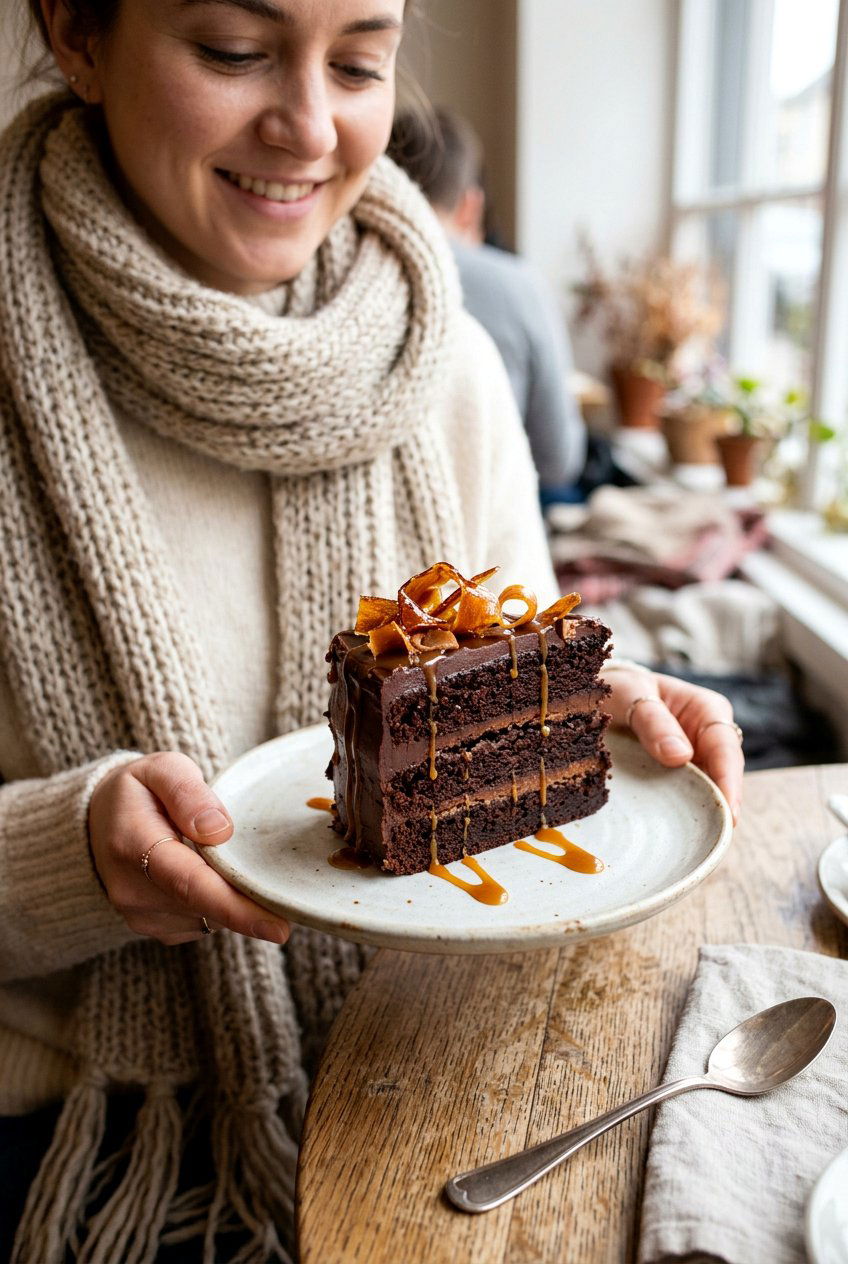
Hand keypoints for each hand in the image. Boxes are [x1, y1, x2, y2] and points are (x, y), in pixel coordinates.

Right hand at [88, 752, 290, 945]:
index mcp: (133, 845)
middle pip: (207, 906)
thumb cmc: (138, 791)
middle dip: (251, 901)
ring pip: (210, 918)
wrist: (96, 824)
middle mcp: (132, 890)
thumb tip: (219, 830)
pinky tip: (212, 875)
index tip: (278, 927)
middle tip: (285, 889)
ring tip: (226, 858)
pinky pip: (203, 922)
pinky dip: (218, 904)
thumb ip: (188, 792)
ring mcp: (141, 915)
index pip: (190, 884)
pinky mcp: (154, 929)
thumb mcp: (161, 769)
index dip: (236, 909)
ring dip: (232, 897)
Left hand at [601, 665, 743, 823]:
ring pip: (708, 790)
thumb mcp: (633, 694)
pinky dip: (685, 811)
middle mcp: (708, 737)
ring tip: (700, 841)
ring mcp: (696, 758)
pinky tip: (678, 833)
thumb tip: (681, 756)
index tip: (729, 811)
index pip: (726, 749)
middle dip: (721, 806)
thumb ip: (654, 721)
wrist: (607, 693)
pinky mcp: (680, 775)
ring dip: (703, 812)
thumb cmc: (624, 687)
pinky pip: (688, 795)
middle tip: (715, 837)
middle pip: (723, 776)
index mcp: (707, 710)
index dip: (730, 782)